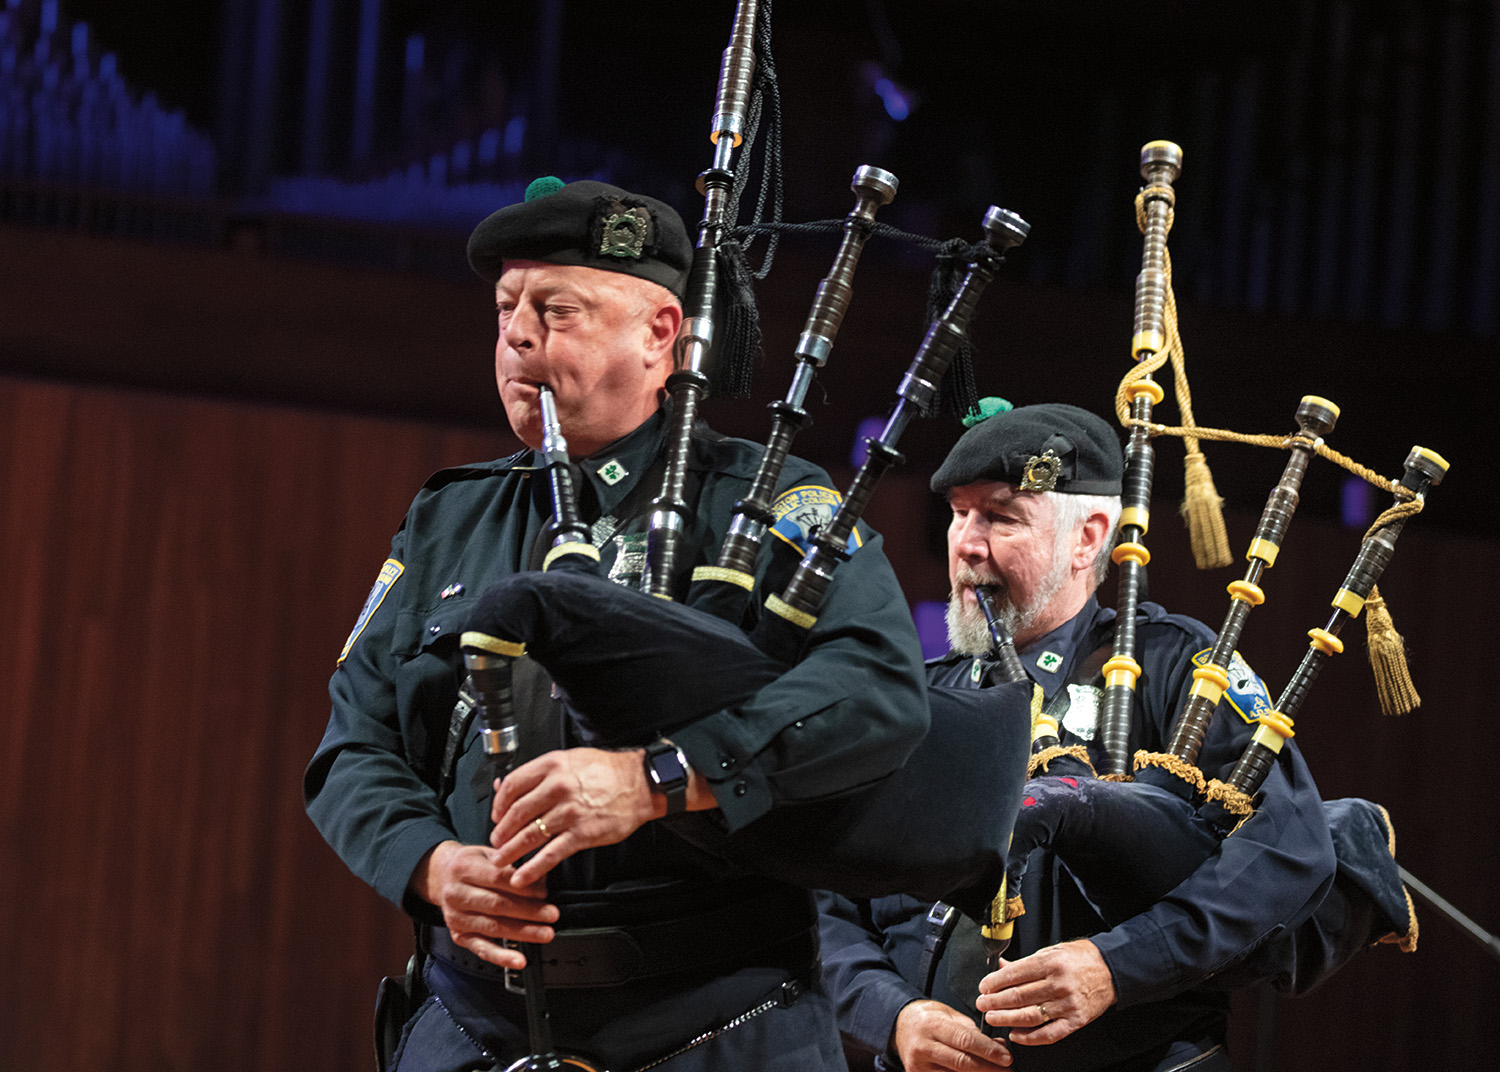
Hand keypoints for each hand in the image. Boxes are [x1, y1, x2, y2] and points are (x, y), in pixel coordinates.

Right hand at [409, 840, 557, 969]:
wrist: (440, 875)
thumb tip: (541, 879)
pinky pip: (481, 949)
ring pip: (493, 927)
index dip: (522, 887)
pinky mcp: (458, 935)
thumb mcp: (489, 854)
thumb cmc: (470, 864)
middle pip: (497, 904)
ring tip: (545, 934)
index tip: (544, 893)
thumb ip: (512, 865)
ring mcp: (456, 917)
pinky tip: (518, 960)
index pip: (497, 878)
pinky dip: (501, 957)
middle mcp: (456, 894)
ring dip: (522, 932)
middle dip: (528, 911)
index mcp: (464, 868)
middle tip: (551, 914)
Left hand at [489, 747, 656, 885]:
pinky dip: (532, 868)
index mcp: (552, 766)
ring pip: (529, 835)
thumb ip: (539, 772)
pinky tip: (522, 876)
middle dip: (501, 831)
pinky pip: (550, 854)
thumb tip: (506, 785)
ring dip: (510, 851)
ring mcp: (569, 812)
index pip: (512, 786)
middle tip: (496, 841)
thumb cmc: (607, 771)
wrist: (640, 783)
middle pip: (516, 813)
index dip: (499, 804)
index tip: (496, 815)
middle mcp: (558, 787)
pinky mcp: (582, 833)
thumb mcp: (570, 759)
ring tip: (501, 860)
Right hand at [892, 999, 1010, 1070]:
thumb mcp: (949, 1014)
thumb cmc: (928, 1018)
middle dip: (989, 1068)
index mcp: (932, 1024)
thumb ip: (972, 1030)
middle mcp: (923, 1046)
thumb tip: (999, 1045)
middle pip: (962, 1062)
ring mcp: (918, 1065)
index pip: (965, 1040)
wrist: (900, 1026)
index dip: (989, 1050)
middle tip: (1007, 1070)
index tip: (1006, 1057)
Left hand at [975, 940, 1115, 1045]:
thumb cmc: (1079, 959)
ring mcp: (1067, 1004)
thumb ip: (1025, 963)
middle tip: (981, 1004)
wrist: (1110, 969)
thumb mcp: (1050, 952)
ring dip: (1007, 1019)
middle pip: (1019, 996)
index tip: (984, 987)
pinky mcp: (1075, 1021)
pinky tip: (1015, 1035)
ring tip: (992, 1018)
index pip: (1015, 974)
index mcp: (1050, 963)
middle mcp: (1058, 984)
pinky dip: (1030, 1037)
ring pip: (1030, 1016)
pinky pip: (1049, 1033)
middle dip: (995, 1001)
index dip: (995, 982)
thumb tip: (1000, 967)